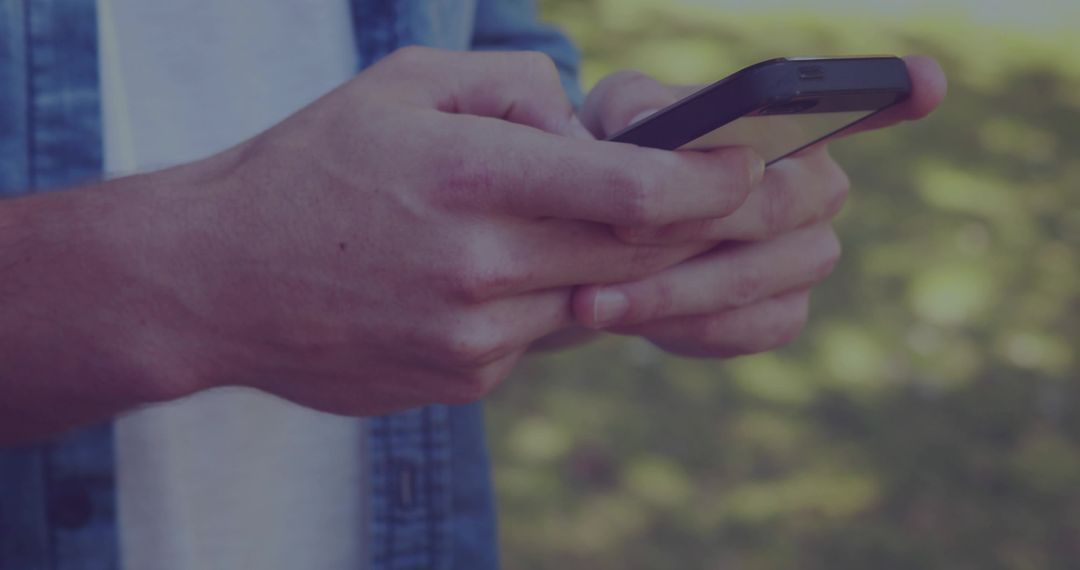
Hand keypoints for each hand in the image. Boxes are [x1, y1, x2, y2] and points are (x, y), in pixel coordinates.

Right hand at [111, 47, 766, 414]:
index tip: (754, 167)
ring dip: (612, 264)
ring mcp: (473, 338)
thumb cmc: (312, 167)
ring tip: (564, 224)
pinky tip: (494, 273)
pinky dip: (548, 300)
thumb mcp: (404, 86)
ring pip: (595, 301)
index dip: (709, 183)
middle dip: (698, 229)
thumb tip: (591, 126)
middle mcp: (478, 267)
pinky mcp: (465, 381)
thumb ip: (514, 87)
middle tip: (737, 200)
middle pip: (637, 256)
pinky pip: (543, 338)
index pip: (630, 191)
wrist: (217, 280)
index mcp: (467, 177)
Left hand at [573, 56, 945, 356]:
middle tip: (617, 229)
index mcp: (794, 126)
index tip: (923, 82)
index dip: (894, 94)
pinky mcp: (782, 314)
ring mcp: (809, 257)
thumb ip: (633, 109)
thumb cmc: (623, 158)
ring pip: (752, 278)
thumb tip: (654, 126)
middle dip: (692, 222)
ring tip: (592, 298)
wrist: (604, 236)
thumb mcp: (616, 118)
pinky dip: (678, 327)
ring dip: (669, 291)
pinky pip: (741, 329)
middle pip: (776, 206)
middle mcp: (818, 189)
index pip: (861, 103)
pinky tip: (623, 315)